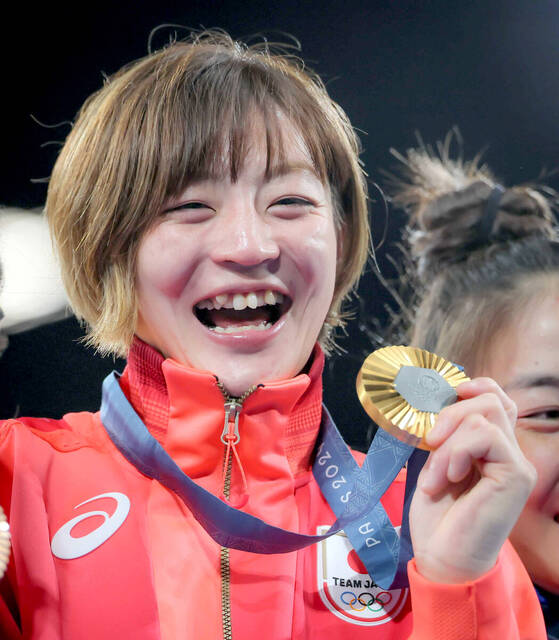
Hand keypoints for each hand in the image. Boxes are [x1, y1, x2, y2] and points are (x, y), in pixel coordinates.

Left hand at [409, 377, 536, 583]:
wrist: (444, 558)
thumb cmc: (438, 517)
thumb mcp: (435, 464)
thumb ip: (445, 436)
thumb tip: (433, 402)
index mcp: (491, 448)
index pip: (497, 398)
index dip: (473, 387)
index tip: (444, 396)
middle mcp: (508, 452)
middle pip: (491, 400)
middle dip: (450, 413)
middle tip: (429, 441)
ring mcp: (515, 464)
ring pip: (485, 415)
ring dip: (449, 440)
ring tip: (436, 474)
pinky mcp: (516, 475)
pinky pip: (486, 436)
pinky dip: (456, 451)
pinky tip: (447, 478)